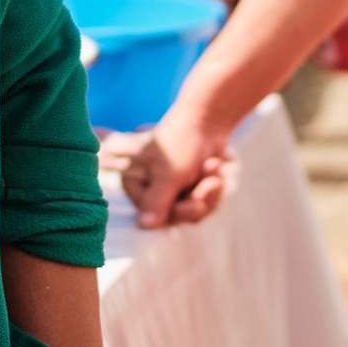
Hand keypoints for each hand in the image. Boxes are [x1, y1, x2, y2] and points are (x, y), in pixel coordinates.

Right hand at [117, 108, 232, 228]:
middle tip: (213, 182)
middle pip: (175, 217)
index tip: (197, 202)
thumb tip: (144, 226)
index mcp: (133, 183)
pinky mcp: (188, 189)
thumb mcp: (168, 174)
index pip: (154, 217)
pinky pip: (204, 204)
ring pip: (193, 212)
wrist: (207, 120)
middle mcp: (149, 190)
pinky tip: (214, 168)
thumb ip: (157, 202)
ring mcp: (170, 190)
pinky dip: (214, 188)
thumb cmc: (181, 142)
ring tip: (213, 168)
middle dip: (199, 200)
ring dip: (210, 192)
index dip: (179, 212)